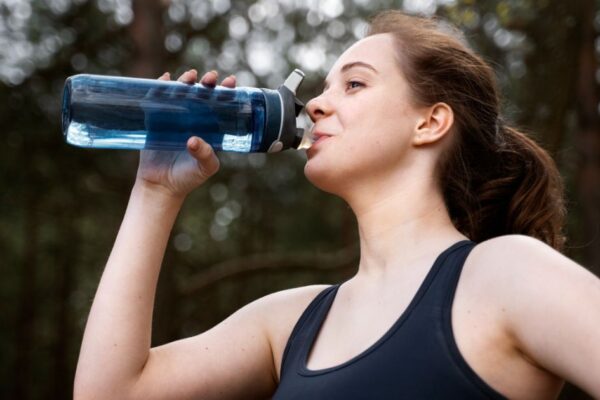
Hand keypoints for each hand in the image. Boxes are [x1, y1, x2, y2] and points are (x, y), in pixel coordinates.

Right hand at [136, 69, 236, 197]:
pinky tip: (164, 79)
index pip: (221, 105)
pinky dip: (160, 87)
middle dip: (207, 83)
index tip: (231, 82)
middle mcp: (193, 119)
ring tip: (190, 76)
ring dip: (185, 81)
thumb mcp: (204, 169)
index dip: (226, 92)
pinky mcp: (156, 120)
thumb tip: (193, 140)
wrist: (161, 186)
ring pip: (181, 93)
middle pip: (202, 94)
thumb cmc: (188, 178)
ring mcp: (174, 117)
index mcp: (210, 127)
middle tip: (210, 78)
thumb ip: (205, 155)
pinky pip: (157, 100)